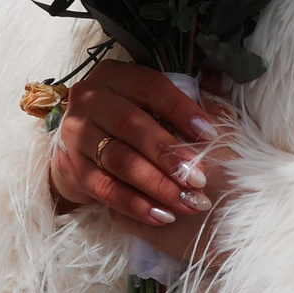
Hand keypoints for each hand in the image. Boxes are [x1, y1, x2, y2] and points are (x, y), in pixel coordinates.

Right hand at [47, 60, 229, 233]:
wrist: (78, 145)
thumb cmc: (128, 121)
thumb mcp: (150, 103)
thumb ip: (184, 106)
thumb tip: (223, 116)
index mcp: (115, 77)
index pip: (151, 88)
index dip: (182, 110)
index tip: (210, 135)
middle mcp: (90, 100)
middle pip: (133, 126)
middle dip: (169, 154)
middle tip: (199, 178)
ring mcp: (76, 134)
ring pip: (120, 160)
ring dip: (157, 184)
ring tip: (186, 202)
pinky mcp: (71, 168)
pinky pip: (105, 189)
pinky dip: (135, 205)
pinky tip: (161, 216)